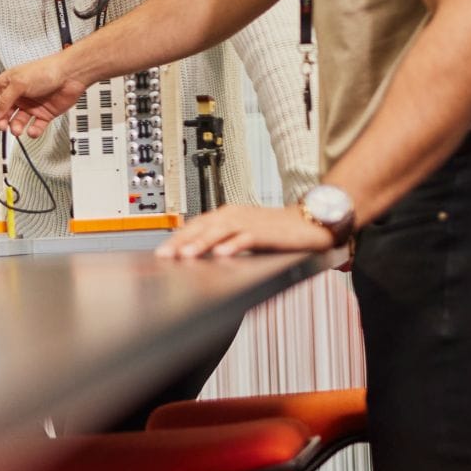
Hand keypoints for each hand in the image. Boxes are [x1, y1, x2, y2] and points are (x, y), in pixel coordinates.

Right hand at [0, 53, 83, 137]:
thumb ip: (4, 101)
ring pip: (16, 121)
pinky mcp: (43, 113)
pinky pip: (34, 126)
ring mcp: (30, 105)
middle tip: (1, 125)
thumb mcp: (19, 84)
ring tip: (17, 129)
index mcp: (8, 83)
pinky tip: (33, 130)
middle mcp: (18, 95)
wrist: (71, 76)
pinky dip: (32, 131)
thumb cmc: (46, 71)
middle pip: (2, 111)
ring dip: (15, 127)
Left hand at [155, 204, 336, 259]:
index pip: (195, 225)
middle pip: (202, 227)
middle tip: (165, 255)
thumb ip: (221, 239)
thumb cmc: (275, 228)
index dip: (177, 238)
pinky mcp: (266, 232)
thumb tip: (196, 253)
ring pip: (220, 231)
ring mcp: (249, 222)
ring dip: (202, 243)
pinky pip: (247, 237)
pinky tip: (223, 254)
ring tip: (187, 255)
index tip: (161, 253)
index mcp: (226, 214)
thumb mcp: (242, 232)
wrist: (309, 221)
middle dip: (181, 242)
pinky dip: (234, 245)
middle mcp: (234, 215)